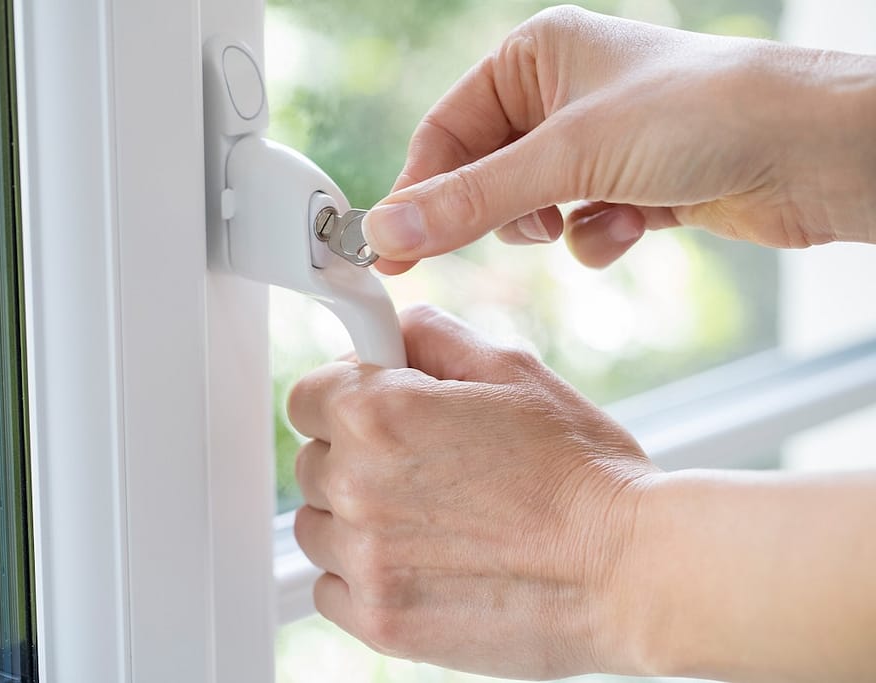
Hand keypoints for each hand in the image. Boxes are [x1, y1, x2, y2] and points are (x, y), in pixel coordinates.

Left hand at [287, 305, 657, 678]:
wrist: (627, 570)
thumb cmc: (580, 471)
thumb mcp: (511, 371)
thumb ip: (432, 337)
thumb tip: (390, 333)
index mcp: (379, 413)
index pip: (307, 397)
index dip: (342, 398)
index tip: (369, 412)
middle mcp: (358, 484)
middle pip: (310, 462)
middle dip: (352, 457)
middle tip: (420, 467)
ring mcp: (366, 558)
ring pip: (317, 528)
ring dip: (353, 520)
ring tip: (426, 520)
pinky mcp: (381, 620)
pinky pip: (330, 590)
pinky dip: (361, 577)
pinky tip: (417, 564)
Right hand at [362, 6, 875, 273]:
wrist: (811, 152)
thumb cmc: (699, 114)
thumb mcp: (567, 157)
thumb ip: (470, 200)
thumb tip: (389, 228)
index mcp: (535, 57)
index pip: (445, 132)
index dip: (417, 191)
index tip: (388, 247)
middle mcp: (561, 96)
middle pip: (484, 175)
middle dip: (499, 212)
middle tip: (484, 244)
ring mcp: (597, 143)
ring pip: (529, 209)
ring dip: (556, 225)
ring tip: (591, 213)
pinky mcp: (630, 186)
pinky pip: (579, 228)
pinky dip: (599, 236)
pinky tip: (637, 225)